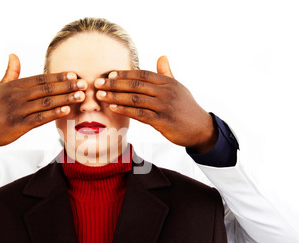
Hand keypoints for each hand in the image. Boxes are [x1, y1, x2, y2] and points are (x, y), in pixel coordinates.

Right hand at [0, 54, 86, 150]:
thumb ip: (11, 73)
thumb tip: (13, 55)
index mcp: (14, 86)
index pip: (40, 78)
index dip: (58, 76)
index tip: (73, 75)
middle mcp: (16, 96)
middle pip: (46, 88)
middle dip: (66, 86)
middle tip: (83, 84)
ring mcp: (18, 110)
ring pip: (46, 102)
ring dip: (65, 99)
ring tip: (80, 96)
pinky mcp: (18, 125)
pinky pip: (40, 119)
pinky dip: (54, 114)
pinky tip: (66, 110)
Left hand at [94, 56, 217, 153]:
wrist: (201, 129)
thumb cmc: (186, 108)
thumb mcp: (178, 87)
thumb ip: (166, 73)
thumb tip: (161, 56)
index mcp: (168, 82)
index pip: (142, 74)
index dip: (125, 73)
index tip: (109, 74)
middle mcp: (166, 92)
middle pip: (136, 85)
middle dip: (114, 84)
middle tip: (97, 83)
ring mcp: (164, 106)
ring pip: (135, 99)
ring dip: (115, 97)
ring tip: (100, 96)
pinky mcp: (163, 121)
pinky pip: (140, 114)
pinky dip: (125, 110)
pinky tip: (113, 108)